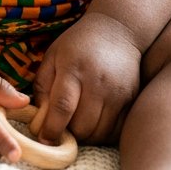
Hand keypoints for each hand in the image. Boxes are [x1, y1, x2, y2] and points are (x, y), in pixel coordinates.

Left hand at [32, 12, 141, 145]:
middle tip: (62, 128)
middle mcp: (97, 82)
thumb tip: (39, 120)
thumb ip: (42, 87)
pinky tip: (94, 123)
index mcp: (73, 69)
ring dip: (86, 137)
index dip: (51, 128)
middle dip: (69, 134)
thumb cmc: (77, 45)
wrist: (116, 30)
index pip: (62, 107)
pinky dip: (103, 134)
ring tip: (77, 125)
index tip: (44, 139)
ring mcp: (117, 92)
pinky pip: (116, 130)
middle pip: (82, 126)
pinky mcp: (131, 99)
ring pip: (100, 133)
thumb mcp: (52, 57)